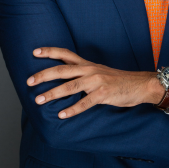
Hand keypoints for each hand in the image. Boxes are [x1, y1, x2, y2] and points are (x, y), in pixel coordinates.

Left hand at [26, 47, 164, 118]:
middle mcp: (90, 70)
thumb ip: (84, 75)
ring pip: (70, 86)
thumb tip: (65, 82)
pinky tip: (61, 115)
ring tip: (38, 100)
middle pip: (62, 70)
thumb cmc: (118, 81)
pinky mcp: (104, 94)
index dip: (50, 52)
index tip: (34, 52)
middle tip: (28, 81)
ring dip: (52, 93)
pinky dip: (72, 110)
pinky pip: (85, 103)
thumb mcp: (100, 73)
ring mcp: (97, 81)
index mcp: (88, 64)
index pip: (65, 54)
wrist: (140, 85)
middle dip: (43, 75)